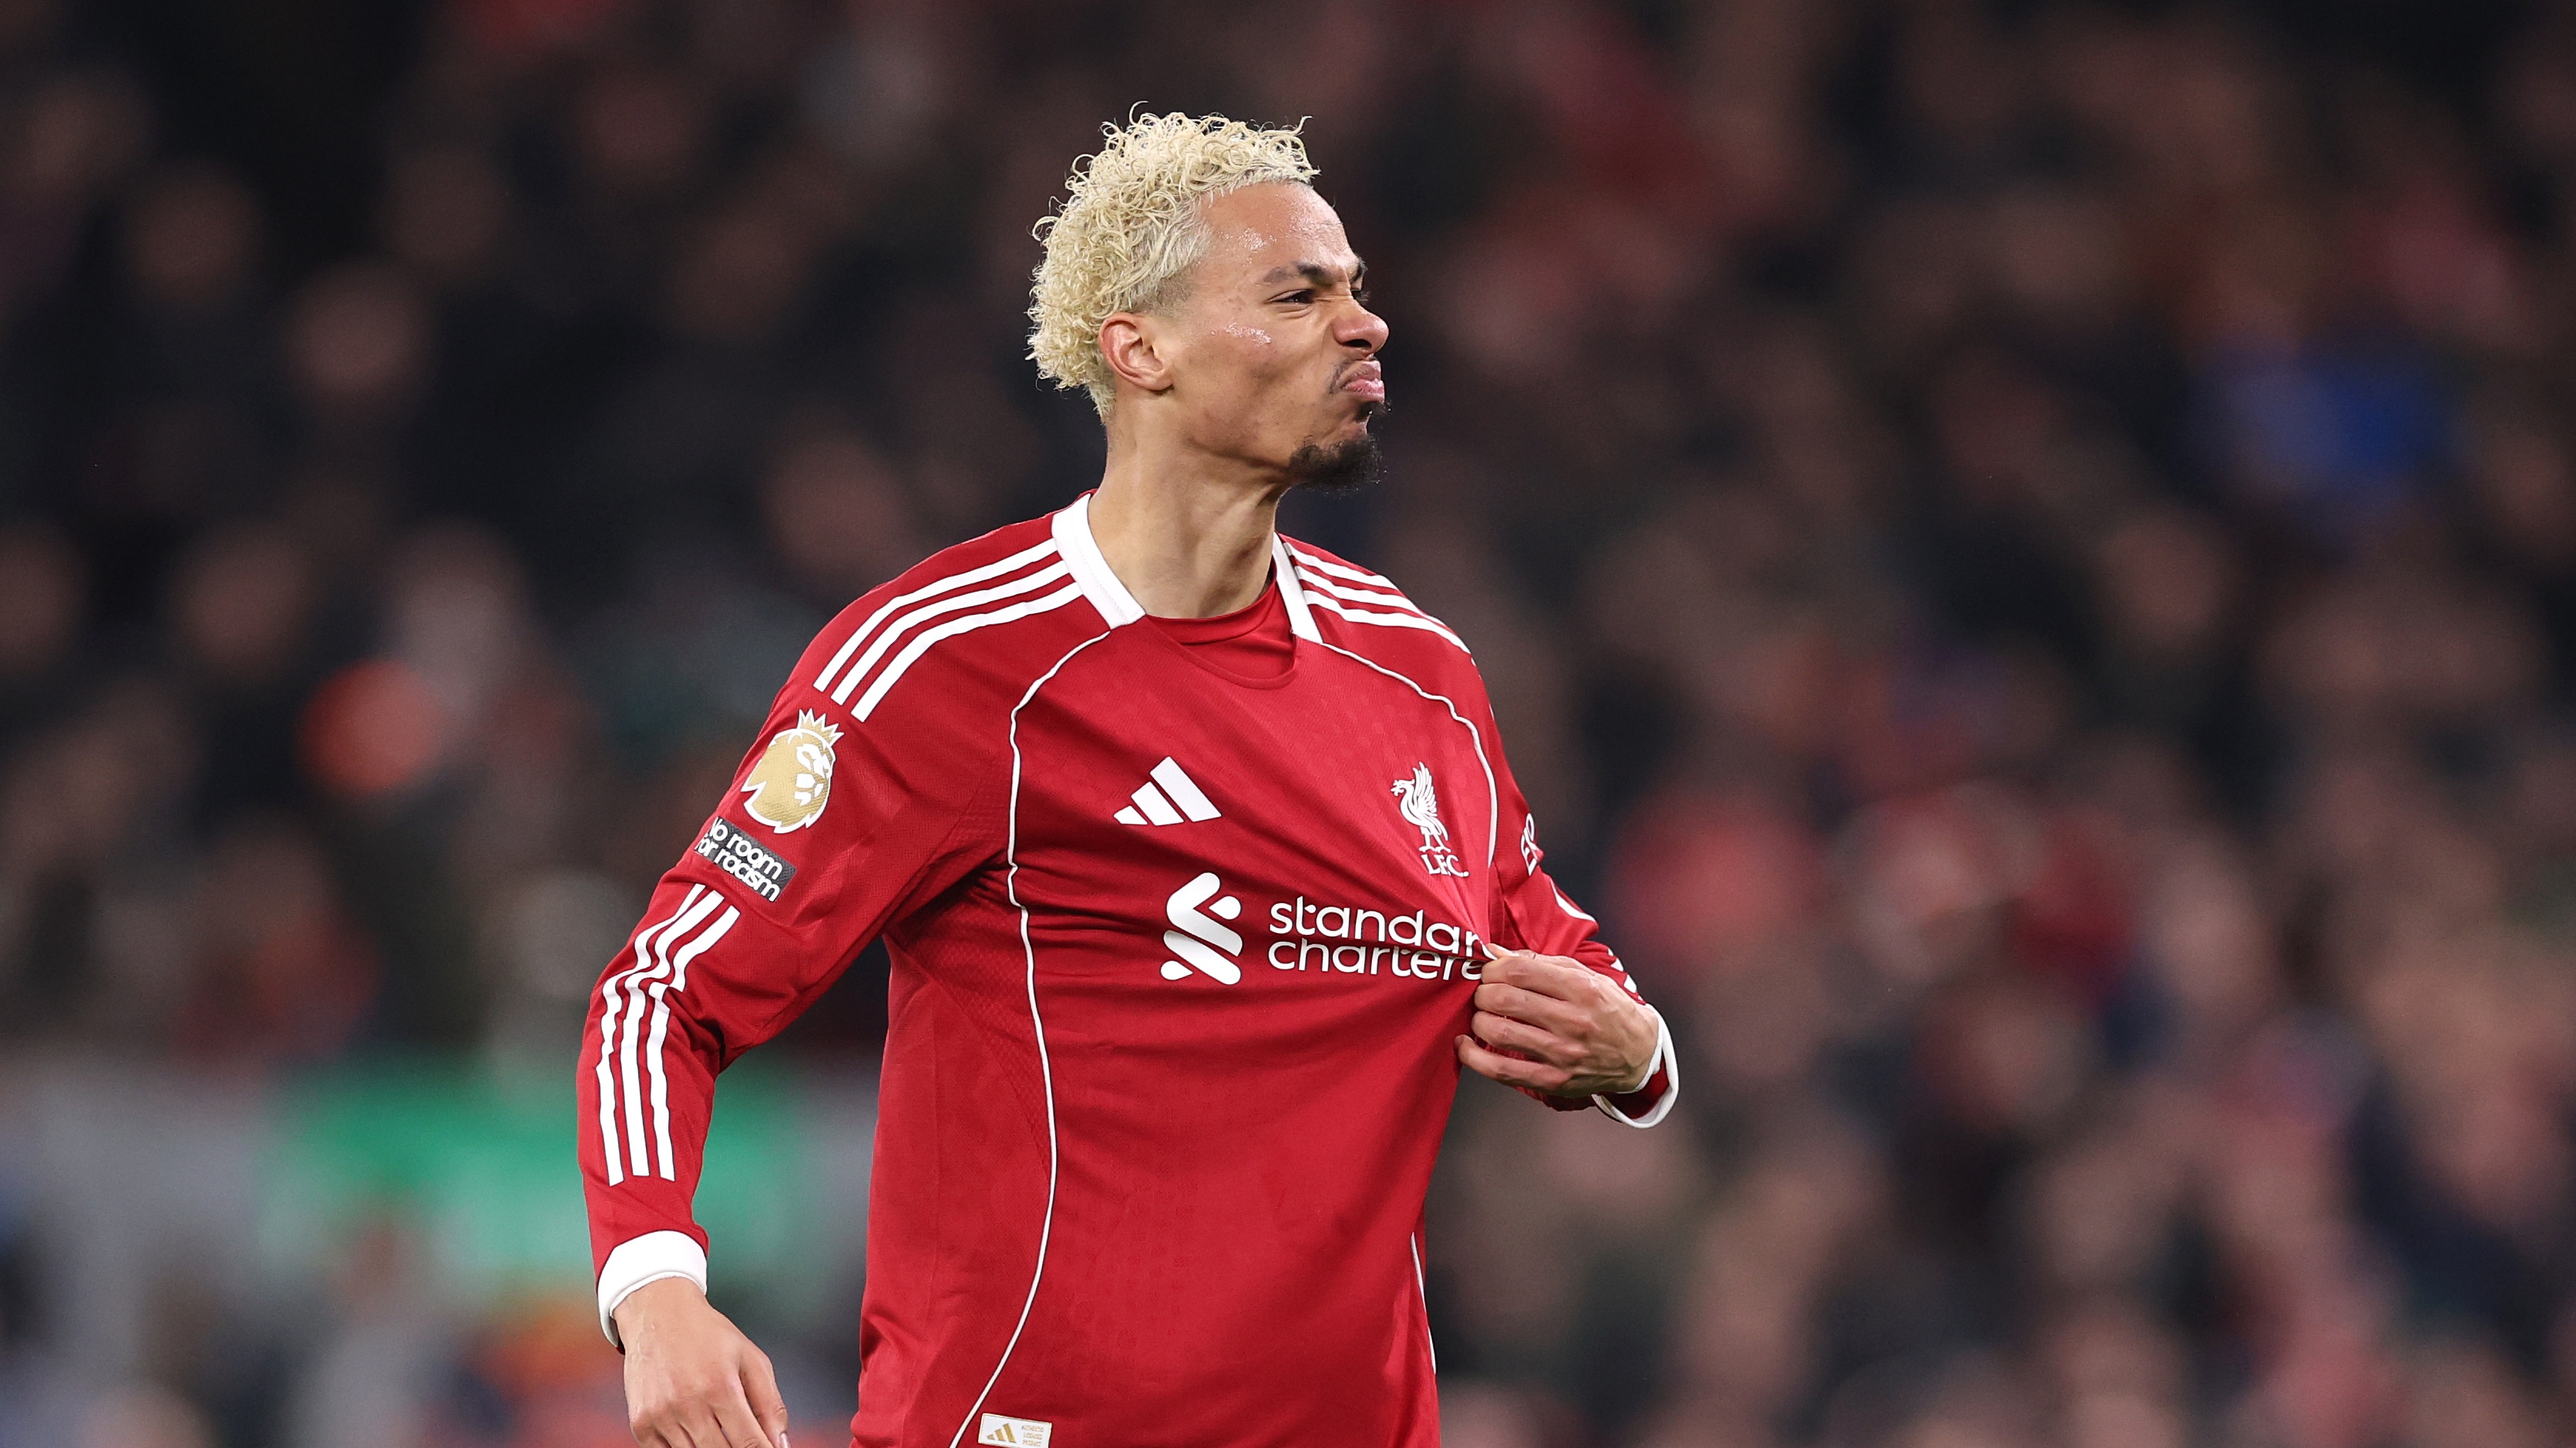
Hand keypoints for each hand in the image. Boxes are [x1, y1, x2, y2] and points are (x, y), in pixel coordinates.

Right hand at [613, 1277, 790, 1447]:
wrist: (658, 1315)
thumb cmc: (708, 1335)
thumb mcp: (750, 1359)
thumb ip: (770, 1404)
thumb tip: (781, 1444)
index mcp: (720, 1386)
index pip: (749, 1443)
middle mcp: (688, 1403)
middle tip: (741, 1437)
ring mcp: (661, 1416)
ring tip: (717, 1426)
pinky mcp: (641, 1423)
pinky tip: (694, 1431)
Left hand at [1455, 948, 1658, 1098]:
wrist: (1639, 1054)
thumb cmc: (1608, 1010)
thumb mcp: (1584, 976)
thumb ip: (1539, 963)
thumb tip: (1494, 953)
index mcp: (1581, 989)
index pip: (1519, 971)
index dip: (1492, 969)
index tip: (1488, 972)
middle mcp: (1572, 1021)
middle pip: (1504, 1000)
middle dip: (1482, 993)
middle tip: (1483, 993)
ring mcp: (1562, 1054)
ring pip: (1498, 1033)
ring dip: (1478, 1020)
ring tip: (1482, 1016)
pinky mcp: (1553, 1080)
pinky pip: (1501, 1071)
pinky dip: (1474, 1057)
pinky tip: (1465, 1045)